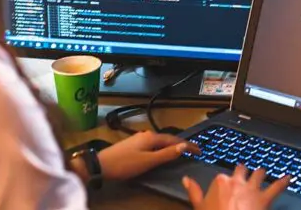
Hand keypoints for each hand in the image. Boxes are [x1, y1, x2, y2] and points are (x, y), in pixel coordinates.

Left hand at [78, 131, 199, 180]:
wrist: (101, 165)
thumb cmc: (125, 164)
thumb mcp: (148, 161)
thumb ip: (167, 154)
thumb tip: (184, 146)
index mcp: (152, 137)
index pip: (175, 140)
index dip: (188, 145)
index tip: (199, 150)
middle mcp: (146, 135)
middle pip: (168, 139)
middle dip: (181, 144)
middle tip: (192, 151)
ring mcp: (139, 138)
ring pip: (159, 142)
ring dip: (171, 146)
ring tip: (180, 152)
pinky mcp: (133, 144)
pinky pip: (153, 145)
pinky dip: (161, 148)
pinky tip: (161, 153)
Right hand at [183, 164, 290, 209]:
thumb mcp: (199, 206)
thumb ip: (193, 191)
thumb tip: (185, 179)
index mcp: (221, 181)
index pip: (223, 177)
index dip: (225, 182)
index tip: (226, 185)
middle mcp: (237, 180)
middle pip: (242, 170)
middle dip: (244, 171)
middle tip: (245, 171)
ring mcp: (252, 188)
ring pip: (259, 174)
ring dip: (261, 172)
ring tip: (263, 171)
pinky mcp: (264, 198)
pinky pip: (276, 187)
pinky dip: (283, 182)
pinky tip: (289, 177)